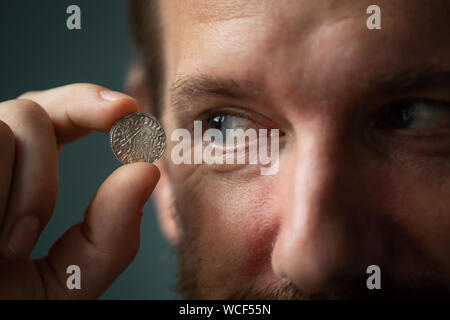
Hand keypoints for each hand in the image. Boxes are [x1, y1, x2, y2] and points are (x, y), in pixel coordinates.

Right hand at [0, 84, 159, 298]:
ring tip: (2, 247)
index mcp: (25, 171)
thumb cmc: (6, 304)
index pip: (58, 114)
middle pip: (30, 112)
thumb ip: (111, 235)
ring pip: (6, 126)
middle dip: (42, 174)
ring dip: (18, 194)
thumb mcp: (70, 278)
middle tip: (28, 237)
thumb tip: (148, 171)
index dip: (90, 101)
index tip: (128, 110)